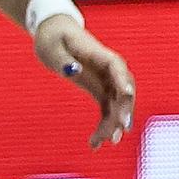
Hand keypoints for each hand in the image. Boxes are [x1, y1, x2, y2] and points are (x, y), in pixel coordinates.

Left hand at [35, 17, 135, 147]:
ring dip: (114, 124)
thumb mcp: (51, 46)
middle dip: (123, 110)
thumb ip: (62, 59)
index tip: (127, 94)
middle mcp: (109, 70)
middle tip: (119, 130)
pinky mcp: (101, 91)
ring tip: (107, 142)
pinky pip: (107, 111)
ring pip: (117, 106)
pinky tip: (94, 143)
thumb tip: (74, 70)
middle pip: (123, 91)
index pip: (116, 67)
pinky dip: (103, 126)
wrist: (55, 34)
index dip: (123, 81)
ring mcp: (108, 82)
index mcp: (99, 54)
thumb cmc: (53, 38)